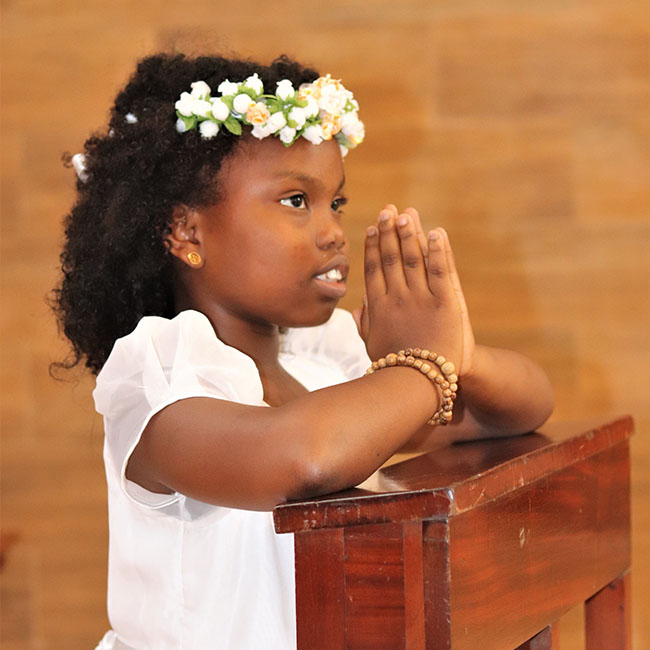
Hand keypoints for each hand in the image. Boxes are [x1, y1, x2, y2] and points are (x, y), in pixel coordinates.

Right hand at [353, 205, 474, 376]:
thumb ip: (364, 324)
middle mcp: (397, 298)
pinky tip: (436, 232)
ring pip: (413, 259)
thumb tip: (358, 307)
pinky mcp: (445, 303)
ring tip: (407, 214)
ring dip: (410, 234)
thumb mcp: (372, 345)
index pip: (374, 269)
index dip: (374, 246)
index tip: (374, 227)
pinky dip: (438, 251)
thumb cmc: (393, 367)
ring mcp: (420, 299)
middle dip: (390, 231)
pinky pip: (441, 271)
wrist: (418, 382)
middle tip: (388, 209)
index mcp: (378, 307)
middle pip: (392, 258)